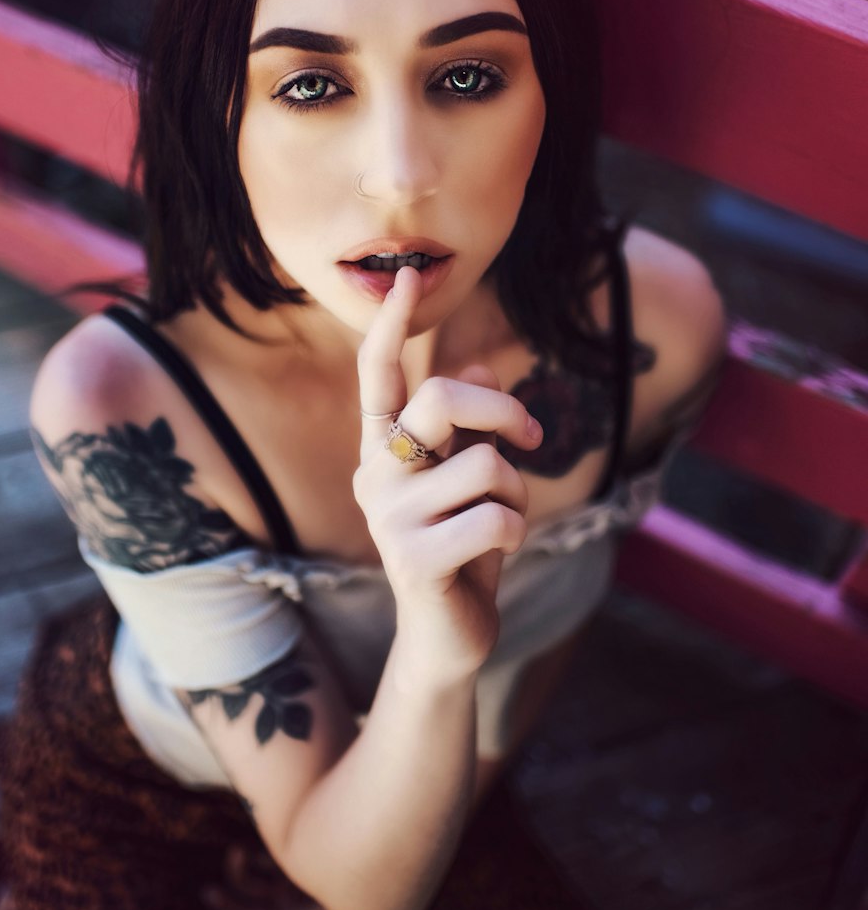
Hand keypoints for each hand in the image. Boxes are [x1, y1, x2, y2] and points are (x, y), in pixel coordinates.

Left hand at [200, 840, 341, 909]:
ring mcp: (289, 879)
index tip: (209, 891)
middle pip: (248, 895)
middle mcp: (285, 902)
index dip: (228, 908)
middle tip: (233, 853)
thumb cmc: (353, 895)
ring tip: (241, 848)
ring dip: (245, 863)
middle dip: (234, 878)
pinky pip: (269, 857)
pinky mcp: (295, 858)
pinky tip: (263, 838)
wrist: (377, 863)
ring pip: (255, 875)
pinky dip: (261, 850)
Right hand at [353, 264, 542, 681]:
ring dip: (517, 496)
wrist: (447, 636)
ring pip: (487, 467)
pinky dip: (517, 532)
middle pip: (440, 398)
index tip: (408, 273)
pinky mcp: (415, 560)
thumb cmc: (462, 545)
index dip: (391, 323)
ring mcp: (389, 518)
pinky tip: (498, 554)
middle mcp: (374, 473)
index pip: (376, 373)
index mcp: (382, 446)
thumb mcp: (466, 479)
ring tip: (501, 523)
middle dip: (503, 410)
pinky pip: (496, 520)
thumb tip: (478, 365)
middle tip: (533, 438)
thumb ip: (466, 427)